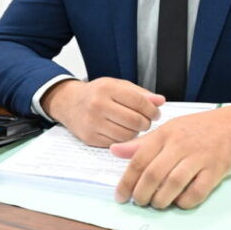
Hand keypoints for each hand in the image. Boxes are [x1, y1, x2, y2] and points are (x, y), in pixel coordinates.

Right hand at [41, 77, 164, 146]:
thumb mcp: (118, 86)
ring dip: (135, 132)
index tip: (156, 113)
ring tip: (133, 126)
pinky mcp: (90, 138)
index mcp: (107, 88)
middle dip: (146, 123)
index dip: (152, 109)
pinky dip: (123, 139)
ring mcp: (93, 123)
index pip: (139, 101)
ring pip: (127, 135)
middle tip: (146, 121)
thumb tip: (160, 101)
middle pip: (135, 121)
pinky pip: (116, 143)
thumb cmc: (97, 93)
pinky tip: (121, 131)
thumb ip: (140, 93)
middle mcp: (98, 105)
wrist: (70, 103)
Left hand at [110, 103, 230, 209]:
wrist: (229, 126)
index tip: (120, 195)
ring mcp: (198, 158)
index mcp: (165, 134)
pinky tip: (178, 201)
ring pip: (173, 184)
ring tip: (156, 203)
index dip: (127, 181)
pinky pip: (196, 193)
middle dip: (141, 194)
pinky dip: (184, 201)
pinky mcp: (214, 171)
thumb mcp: (166, 129)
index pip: (139, 159)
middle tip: (138, 202)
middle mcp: (180, 145)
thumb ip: (141, 143)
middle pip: (154, 174)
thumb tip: (114, 150)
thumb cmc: (194, 128)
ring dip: (160, 200)